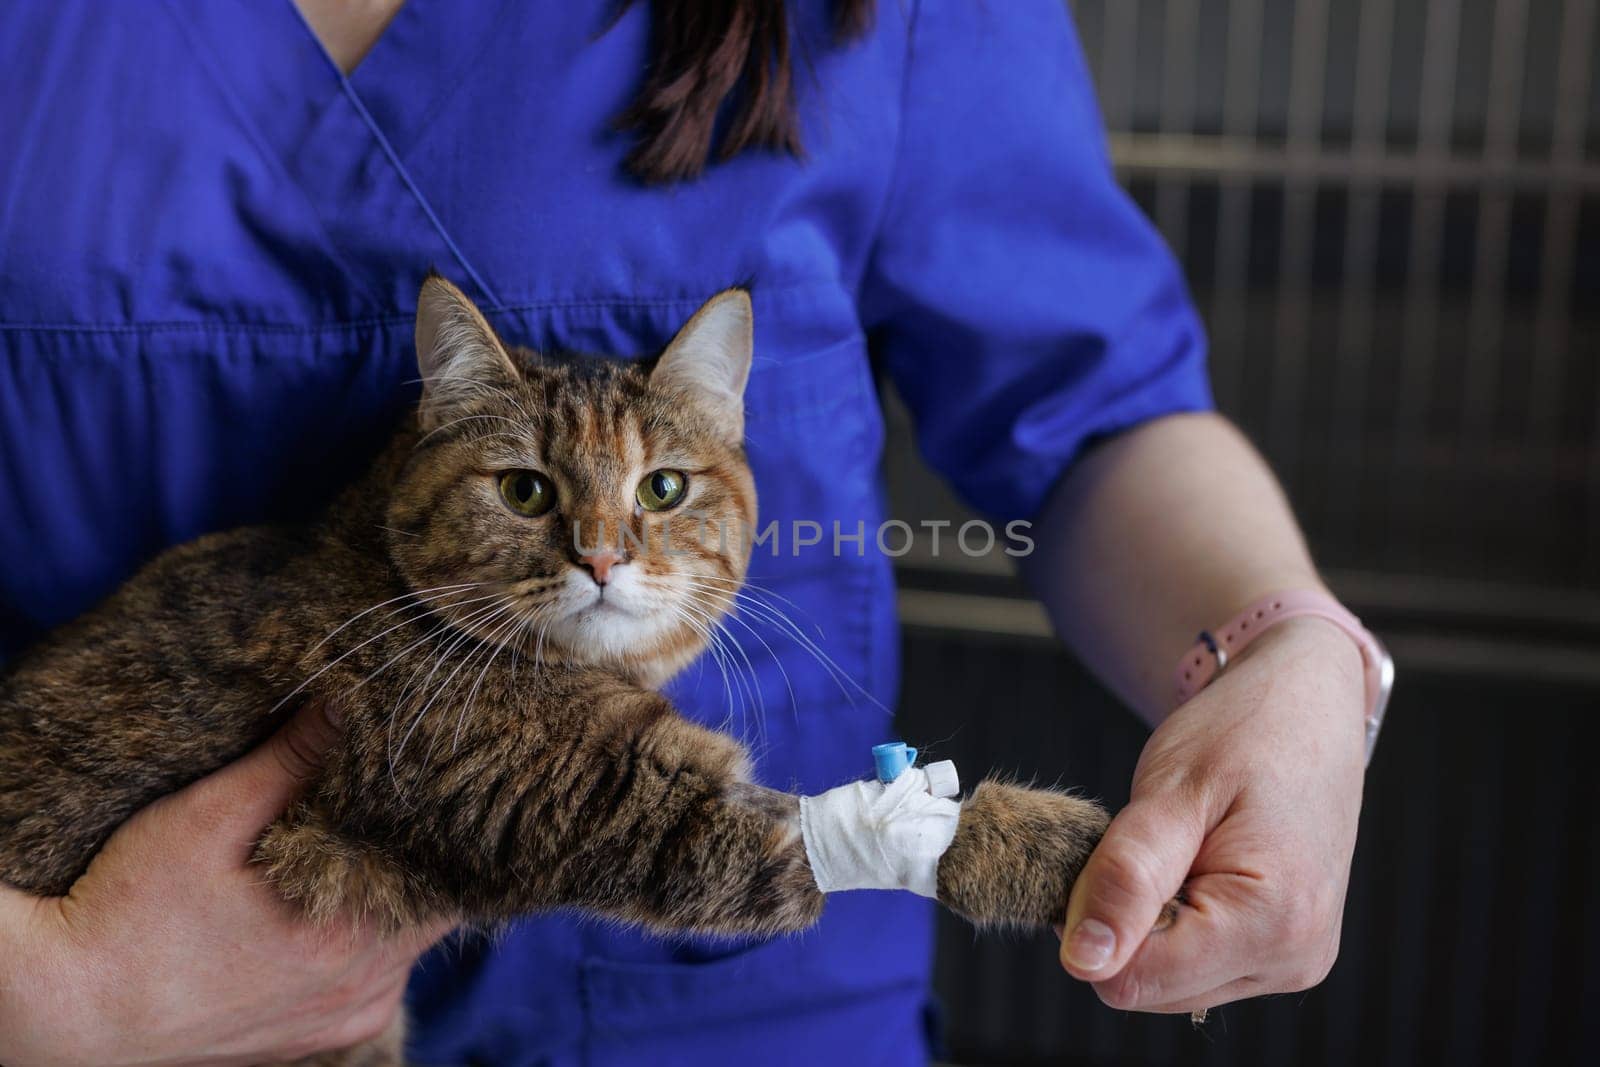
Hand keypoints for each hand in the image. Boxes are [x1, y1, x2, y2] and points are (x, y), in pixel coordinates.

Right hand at [0, 701, 450, 1066]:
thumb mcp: (204, 822)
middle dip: (418, 852)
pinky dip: (367, 931)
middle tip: (392, 797)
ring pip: (408, 940)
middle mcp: (363, 993)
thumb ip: (286, 764)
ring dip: (392, 892)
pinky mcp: (323, 1034)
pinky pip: (375, 972)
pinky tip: (334, 892)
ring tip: (361, 839)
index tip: (427, 779)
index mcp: (350, 946)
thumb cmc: (128, 916)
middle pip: (434, 907)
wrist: (71, 1012)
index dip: (442, 822)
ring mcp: (346, 1019)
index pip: (448, 876)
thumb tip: (347, 704)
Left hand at [1058, 616, 1367, 1012]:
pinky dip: (1171, 922)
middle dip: (1123, 919)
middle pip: (1148, 987)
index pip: (1136, 976)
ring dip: (1146, 921)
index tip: (1112, 850)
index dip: (1094, 918)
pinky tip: (1190, 867)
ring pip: (1165, 983)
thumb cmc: (1244, 731)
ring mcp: (1291, 961)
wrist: (1306, 705)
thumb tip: (1083, 963)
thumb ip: (1125, 879)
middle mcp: (1292, 958)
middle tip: (1150, 841)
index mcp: (1273, 922)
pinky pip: (1193, 966)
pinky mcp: (1281, 953)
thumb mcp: (1170, 793)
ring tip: (1176, 849)